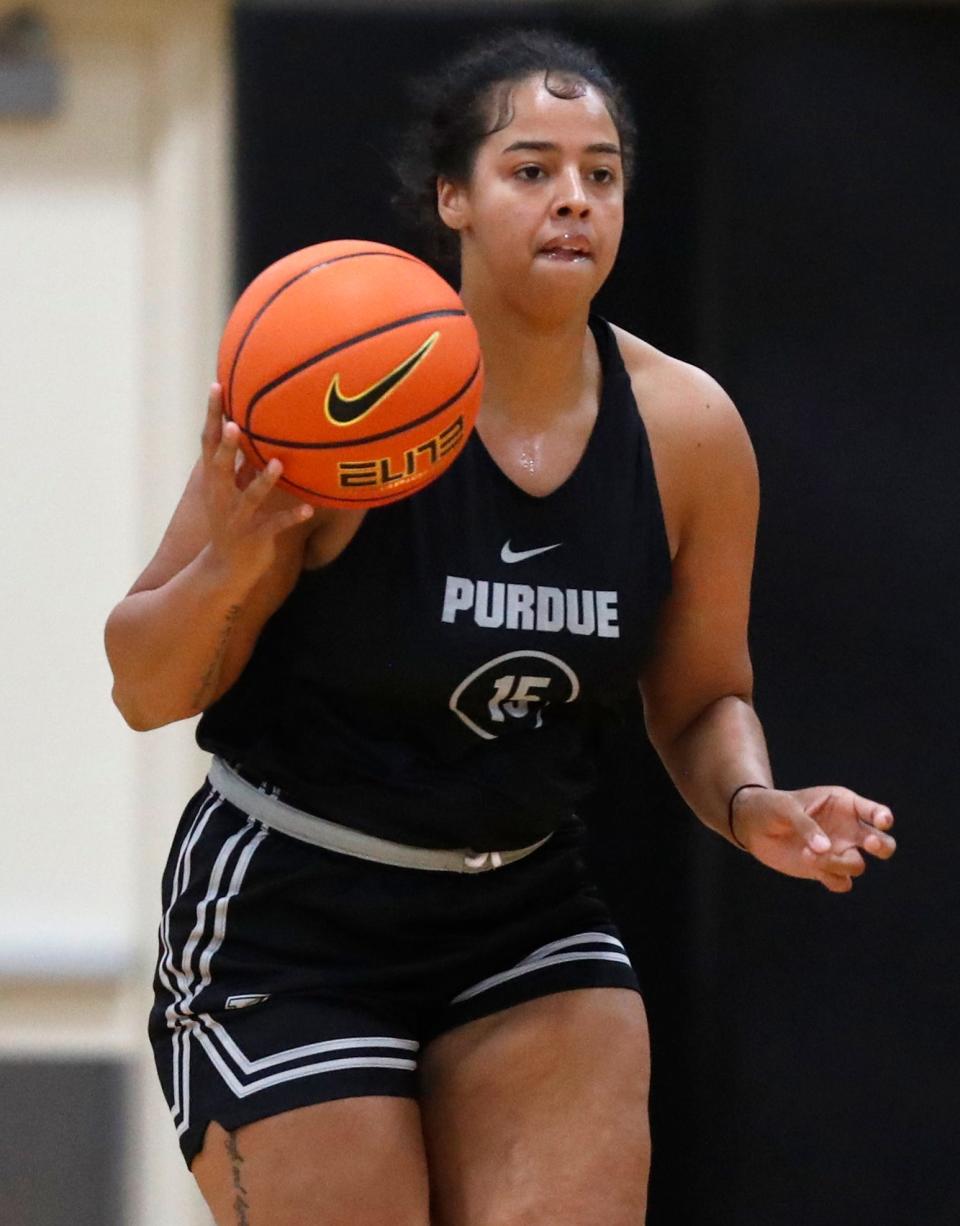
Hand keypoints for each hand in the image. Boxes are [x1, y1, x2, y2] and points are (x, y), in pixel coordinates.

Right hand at [200, 383, 312, 582]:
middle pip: (221, 467)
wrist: (223, 569)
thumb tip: (249, 427)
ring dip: (264, 480)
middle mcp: (221, 497)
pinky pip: (275, 526)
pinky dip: (291, 517)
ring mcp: (237, 519)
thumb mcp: (229, 490)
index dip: (213, 415)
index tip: (217, 386)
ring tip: (278, 464)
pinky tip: (309, 509)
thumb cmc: (231, 521)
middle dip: (228, 446)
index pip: (209, 442)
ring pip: (250, 497)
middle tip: (236, 424)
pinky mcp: (254, 538)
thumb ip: (238, 462)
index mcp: (214, 481)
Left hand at [731, 784, 895, 892]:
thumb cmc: (773, 807)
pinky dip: (831, 877)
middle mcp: (848, 830)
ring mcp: (839, 851)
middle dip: (882, 846)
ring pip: (858, 865)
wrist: (753, 825)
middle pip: (883, 844)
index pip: (875, 812)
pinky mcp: (825, 870)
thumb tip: (825, 850)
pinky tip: (811, 864)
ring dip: (838, 863)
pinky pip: (843, 882)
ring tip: (810, 853)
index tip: (881, 822)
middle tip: (868, 844)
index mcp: (845, 805)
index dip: (883, 817)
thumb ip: (806, 826)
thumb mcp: (786, 808)